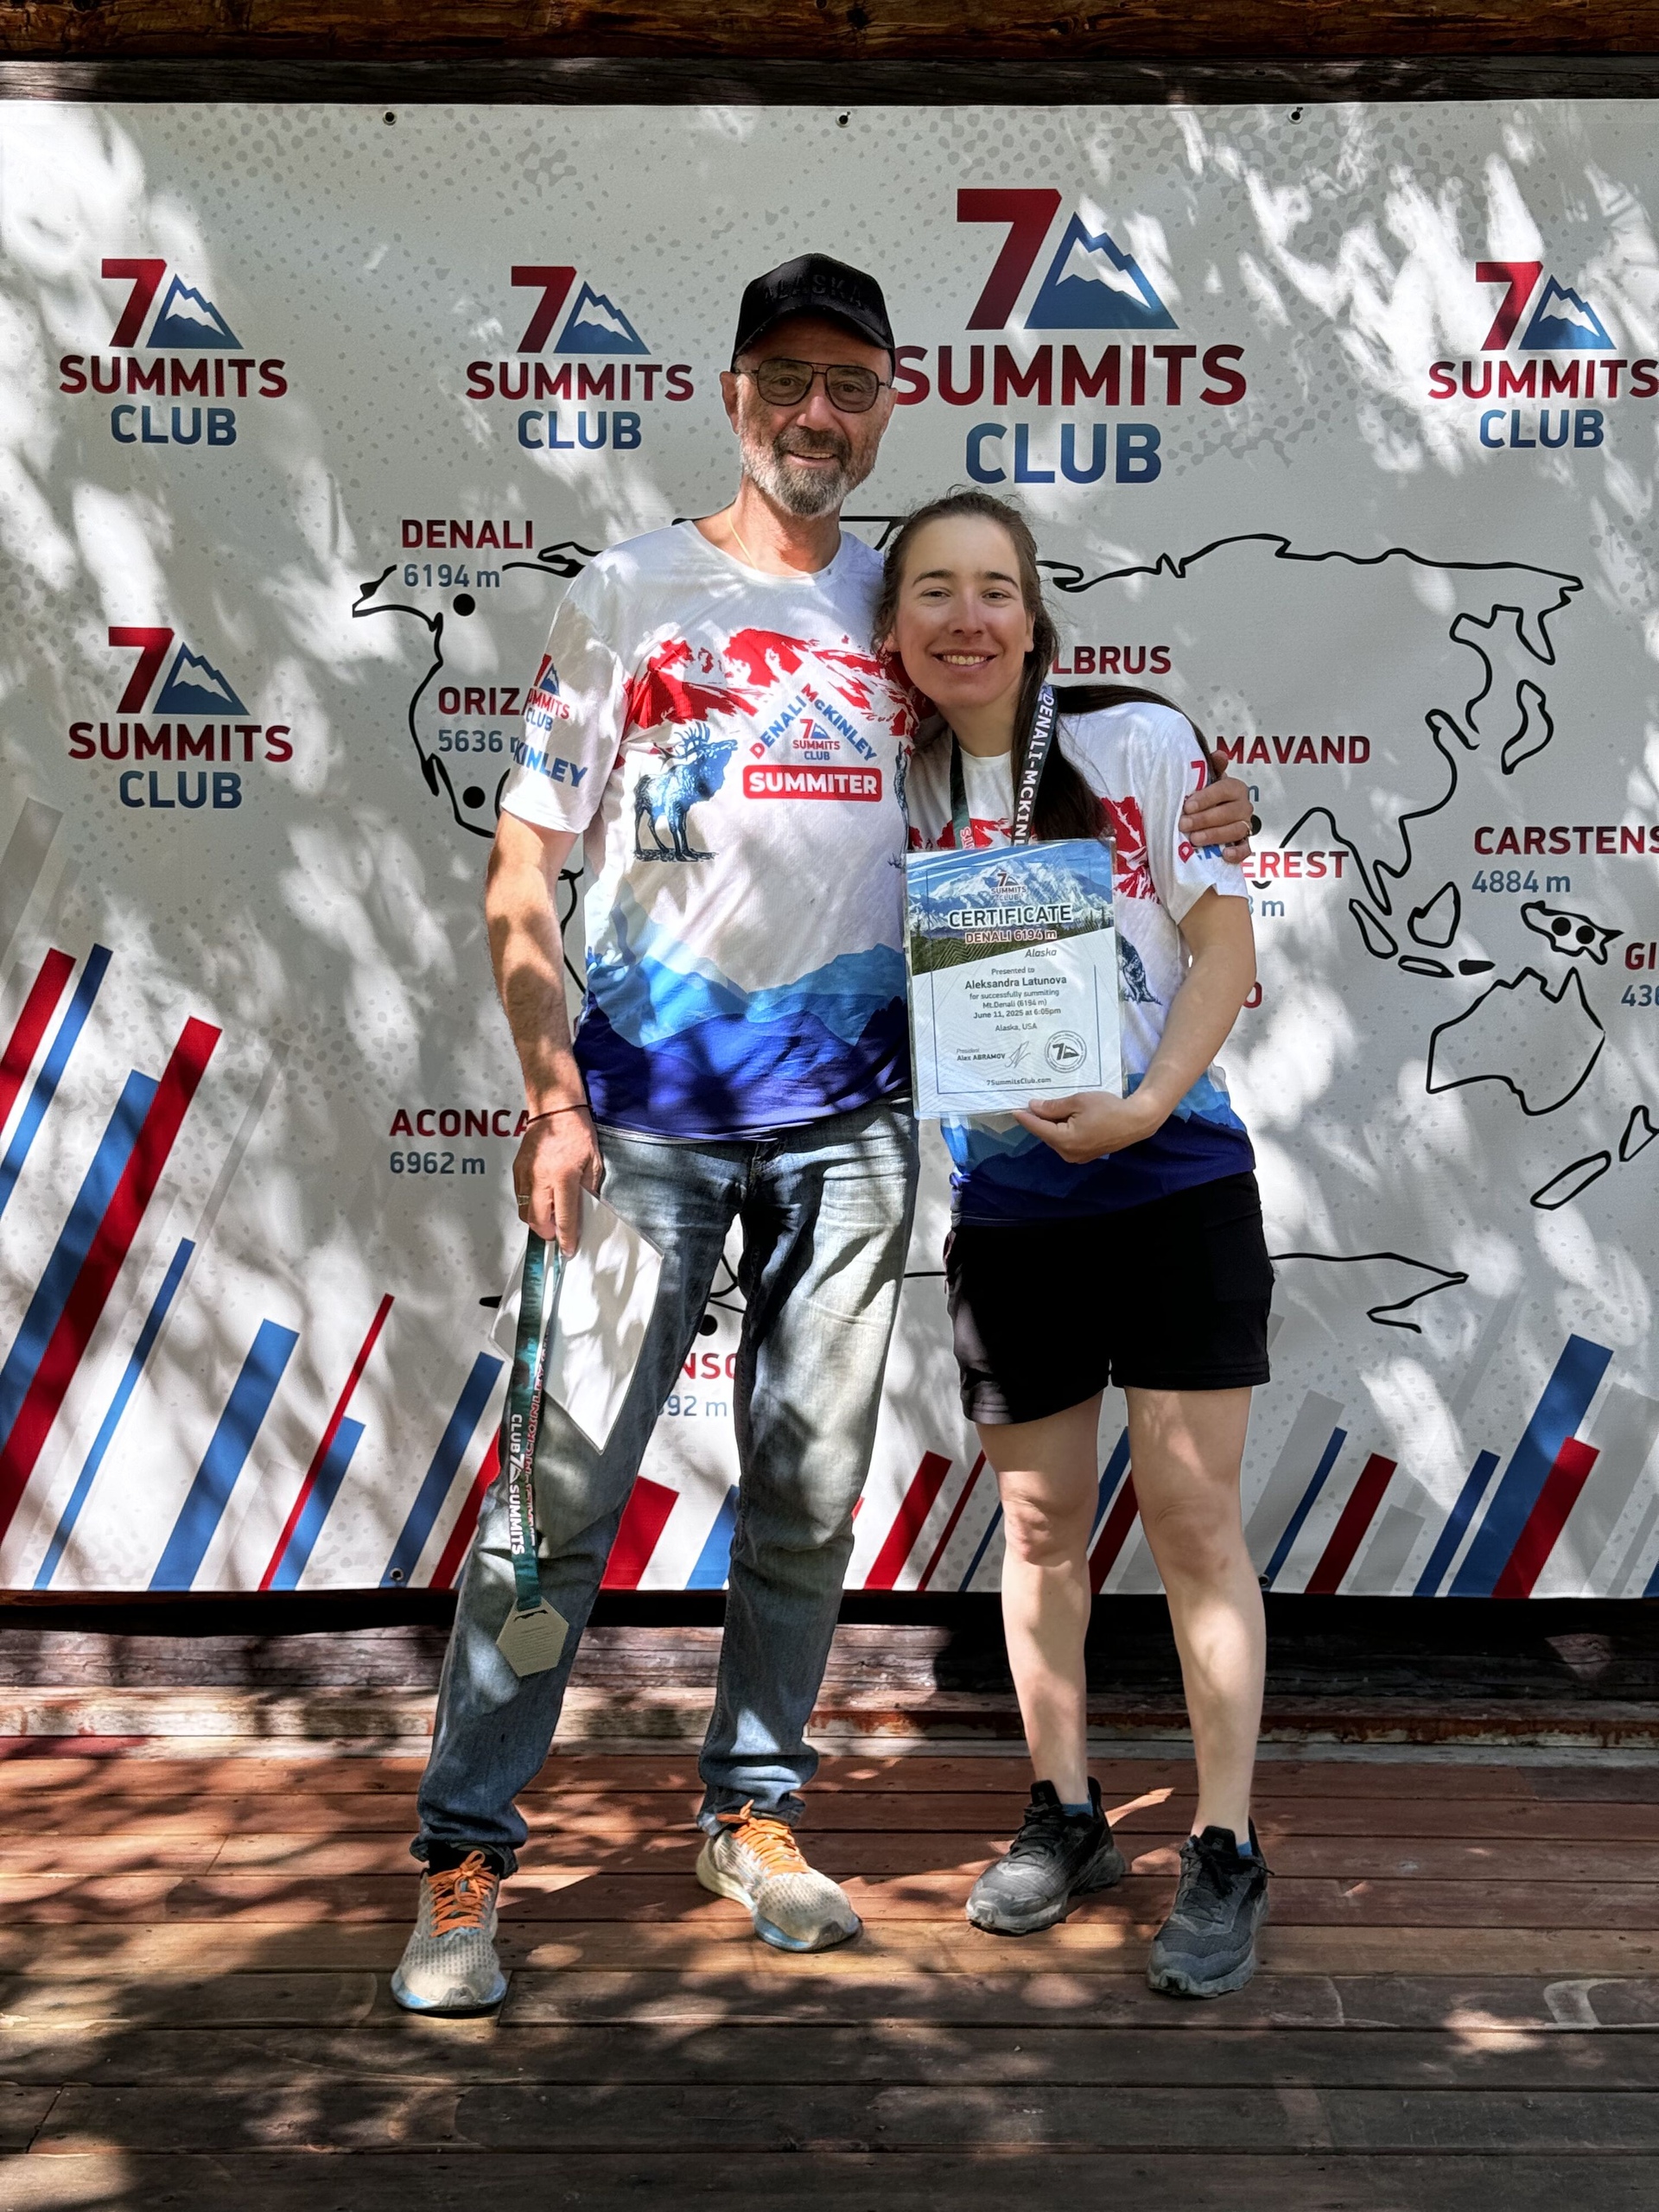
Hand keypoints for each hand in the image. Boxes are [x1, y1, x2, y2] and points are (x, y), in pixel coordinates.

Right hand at [513, 1109, 602, 1256]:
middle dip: (547, 1233)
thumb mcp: (593, 1162)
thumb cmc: (576, 1133)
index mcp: (563, 1177)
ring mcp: (525, 1174)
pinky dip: (529, 1205)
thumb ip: (588, 1189)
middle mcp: (541, 1178)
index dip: (566, 1238)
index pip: (563, 1217)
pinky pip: (520, 1198)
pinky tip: (541, 1201)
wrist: (554, 1110)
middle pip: (537, 1220)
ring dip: (537, 1220)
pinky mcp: (517, 1170)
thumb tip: (583, 1211)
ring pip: (524, 1212)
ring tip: (549, 1216)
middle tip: (558, 1233)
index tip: (568, 1249)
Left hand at [1012, 1089, 1160, 1162]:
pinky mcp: (1085, 1156)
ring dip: (1051, 1125)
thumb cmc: (1109, 1108)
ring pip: (1055, 1139)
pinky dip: (1062, 1130)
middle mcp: (1068, 1153)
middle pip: (1046, 1134)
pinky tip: (1063, 1118)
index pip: (1038, 1128)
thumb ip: (1054, 1107)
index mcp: (1065, 1140)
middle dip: (1039, 1120)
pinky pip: (1066, 1142)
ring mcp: (1077, 1157)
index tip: (1013, 1109)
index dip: (1025, 1118)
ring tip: (1047, 1108)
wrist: (1136, 1121)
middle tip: (1030, 1103)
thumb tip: (1034, 1107)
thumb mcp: (1079, 1101)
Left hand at [1180, 751, 1254, 865]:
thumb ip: (1211, 768)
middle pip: (1230, 812)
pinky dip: (1237, 853)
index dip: (1207, 797)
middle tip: (1184, 824)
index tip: (1187, 806)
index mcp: (1235, 788)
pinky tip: (1224, 854)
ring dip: (1215, 835)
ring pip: (1236, 830)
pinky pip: (1246, 850)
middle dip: (1205, 818)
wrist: (1206, 820)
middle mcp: (1243, 806)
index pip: (1226, 789)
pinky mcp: (1244, 845)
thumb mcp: (1205, 782)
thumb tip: (1220, 754)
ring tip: (1195, 839)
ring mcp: (1245, 826)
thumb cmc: (1205, 799)